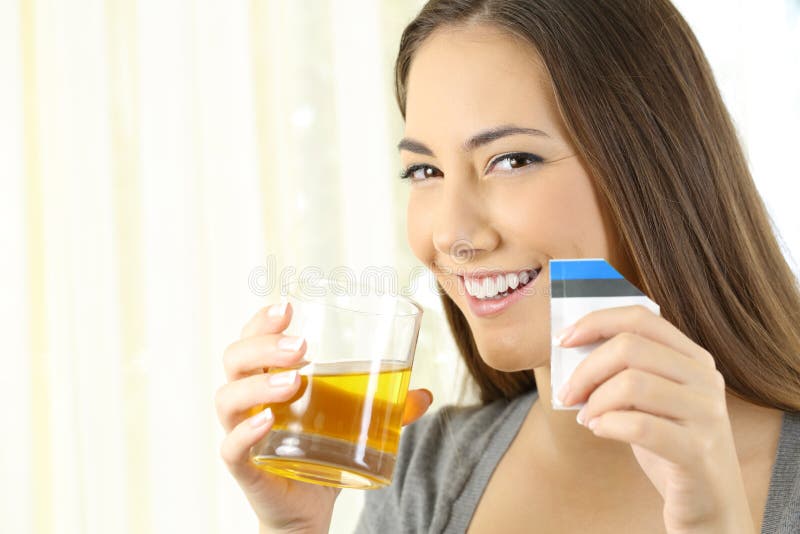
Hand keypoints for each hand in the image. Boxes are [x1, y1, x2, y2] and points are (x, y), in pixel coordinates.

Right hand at [215, 302, 432, 532]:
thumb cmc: (322, 452)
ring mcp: (240, 432)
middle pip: (235, 359)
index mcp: (267, 378)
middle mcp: (246, 400)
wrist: (307, 508)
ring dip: (259, 384)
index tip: (288, 307)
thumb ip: (389, 408)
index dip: (262, 320)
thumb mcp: (355, 424)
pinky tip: (267, 421)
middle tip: (301, 345)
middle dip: (264, 345)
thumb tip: (426, 394)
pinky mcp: (244, 466)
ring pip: (228, 397)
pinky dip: (246, 431)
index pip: (251, 338)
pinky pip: (231, 446)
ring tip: (294, 380)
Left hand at [556, 305, 753, 533]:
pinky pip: (640, 426)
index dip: (596, 322)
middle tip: (568, 393)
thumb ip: (626, 372)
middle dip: (586, 369)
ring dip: (595, 400)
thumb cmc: (669, 446)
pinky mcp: (699, 452)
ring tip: (586, 417)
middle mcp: (706, 380)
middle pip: (630, 348)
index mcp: (694, 359)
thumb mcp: (650, 401)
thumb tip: (574, 347)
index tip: (562, 341)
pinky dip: (608, 425)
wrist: (710, 503)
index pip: (641, 318)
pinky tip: (600, 431)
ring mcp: (707, 415)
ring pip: (632, 383)